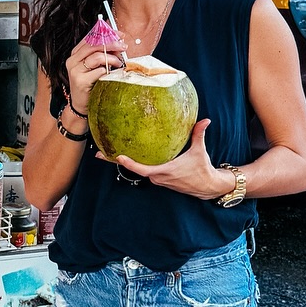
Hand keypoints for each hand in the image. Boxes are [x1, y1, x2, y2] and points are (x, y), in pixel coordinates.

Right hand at [64, 27, 124, 117]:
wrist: (80, 104)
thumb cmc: (90, 84)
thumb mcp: (95, 66)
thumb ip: (103, 54)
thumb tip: (119, 43)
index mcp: (76, 54)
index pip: (90, 37)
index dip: (106, 34)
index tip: (119, 35)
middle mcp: (72, 60)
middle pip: (93, 45)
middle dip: (111, 44)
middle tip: (123, 46)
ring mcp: (75, 71)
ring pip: (96, 57)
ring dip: (111, 59)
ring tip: (118, 64)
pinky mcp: (80, 81)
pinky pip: (99, 71)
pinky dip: (108, 72)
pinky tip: (110, 74)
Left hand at [117, 120, 234, 198]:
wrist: (207, 187)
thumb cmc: (202, 169)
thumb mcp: (200, 151)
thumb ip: (199, 134)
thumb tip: (205, 120)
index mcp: (165, 171)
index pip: (143, 169)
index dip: (129, 164)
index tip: (117, 156)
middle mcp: (158, 177)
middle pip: (134, 169)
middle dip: (116, 161)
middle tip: (98, 153)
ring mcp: (158, 179)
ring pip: (138, 170)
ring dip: (124, 163)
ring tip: (106, 153)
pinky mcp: (159, 179)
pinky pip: (143, 171)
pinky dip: (134, 164)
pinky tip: (127, 155)